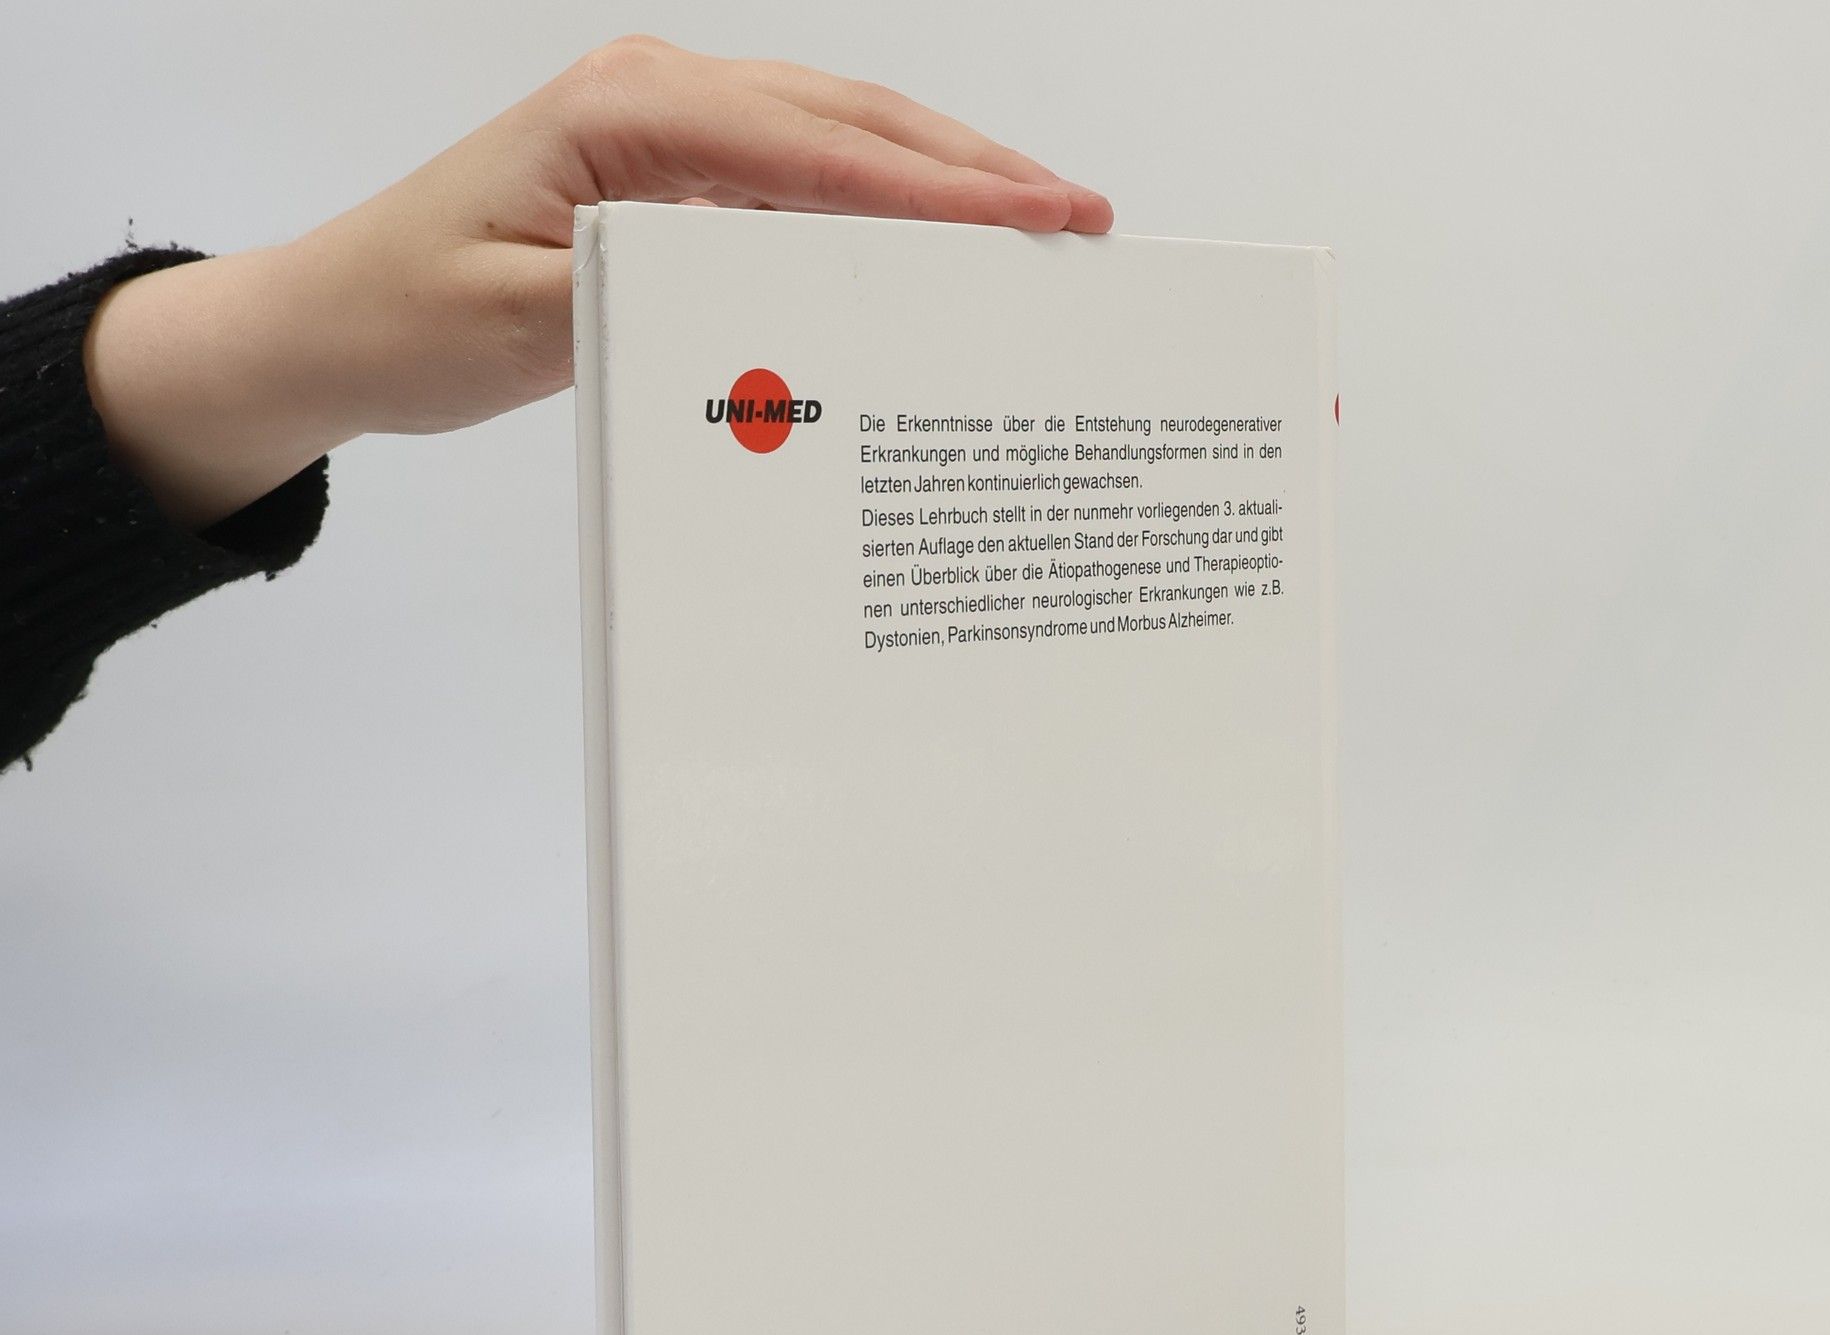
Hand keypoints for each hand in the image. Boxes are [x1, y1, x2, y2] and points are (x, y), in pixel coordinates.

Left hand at [84, 38, 1113, 528]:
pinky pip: (800, 183)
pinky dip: (879, 209)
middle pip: (853, 122)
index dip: (941, 188)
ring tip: (1041, 224)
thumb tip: (774, 300)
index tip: (1040, 216)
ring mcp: (667, 133)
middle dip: (976, 167)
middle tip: (1082, 214)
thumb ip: (649, 298)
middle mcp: (657, 98)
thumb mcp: (519, 324)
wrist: (331, 320)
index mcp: (625, 115)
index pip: (819, 150)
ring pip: (837, 142)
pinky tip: (933, 249)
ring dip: (941, 180)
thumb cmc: (406, 315)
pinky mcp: (670, 180)